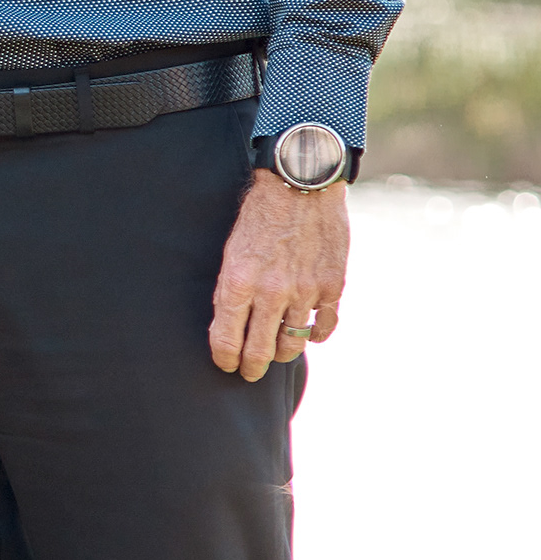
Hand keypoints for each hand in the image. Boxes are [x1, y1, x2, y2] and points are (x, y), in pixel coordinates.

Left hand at [209, 170, 346, 379]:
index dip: (225, 359)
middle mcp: (271, 292)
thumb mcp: (230, 253)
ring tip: (277, 353)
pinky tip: (309, 334)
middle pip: (260, 350)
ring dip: (283, 353)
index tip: (226, 365)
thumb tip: (230, 327)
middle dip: (252, 367)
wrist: (300, 186)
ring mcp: (305, 291)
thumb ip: (231, 290)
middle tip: (249, 373)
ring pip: (293, 342)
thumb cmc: (258, 218)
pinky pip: (325, 325)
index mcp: (238, 283)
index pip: (227, 340)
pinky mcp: (333, 285)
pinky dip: (317, 334)